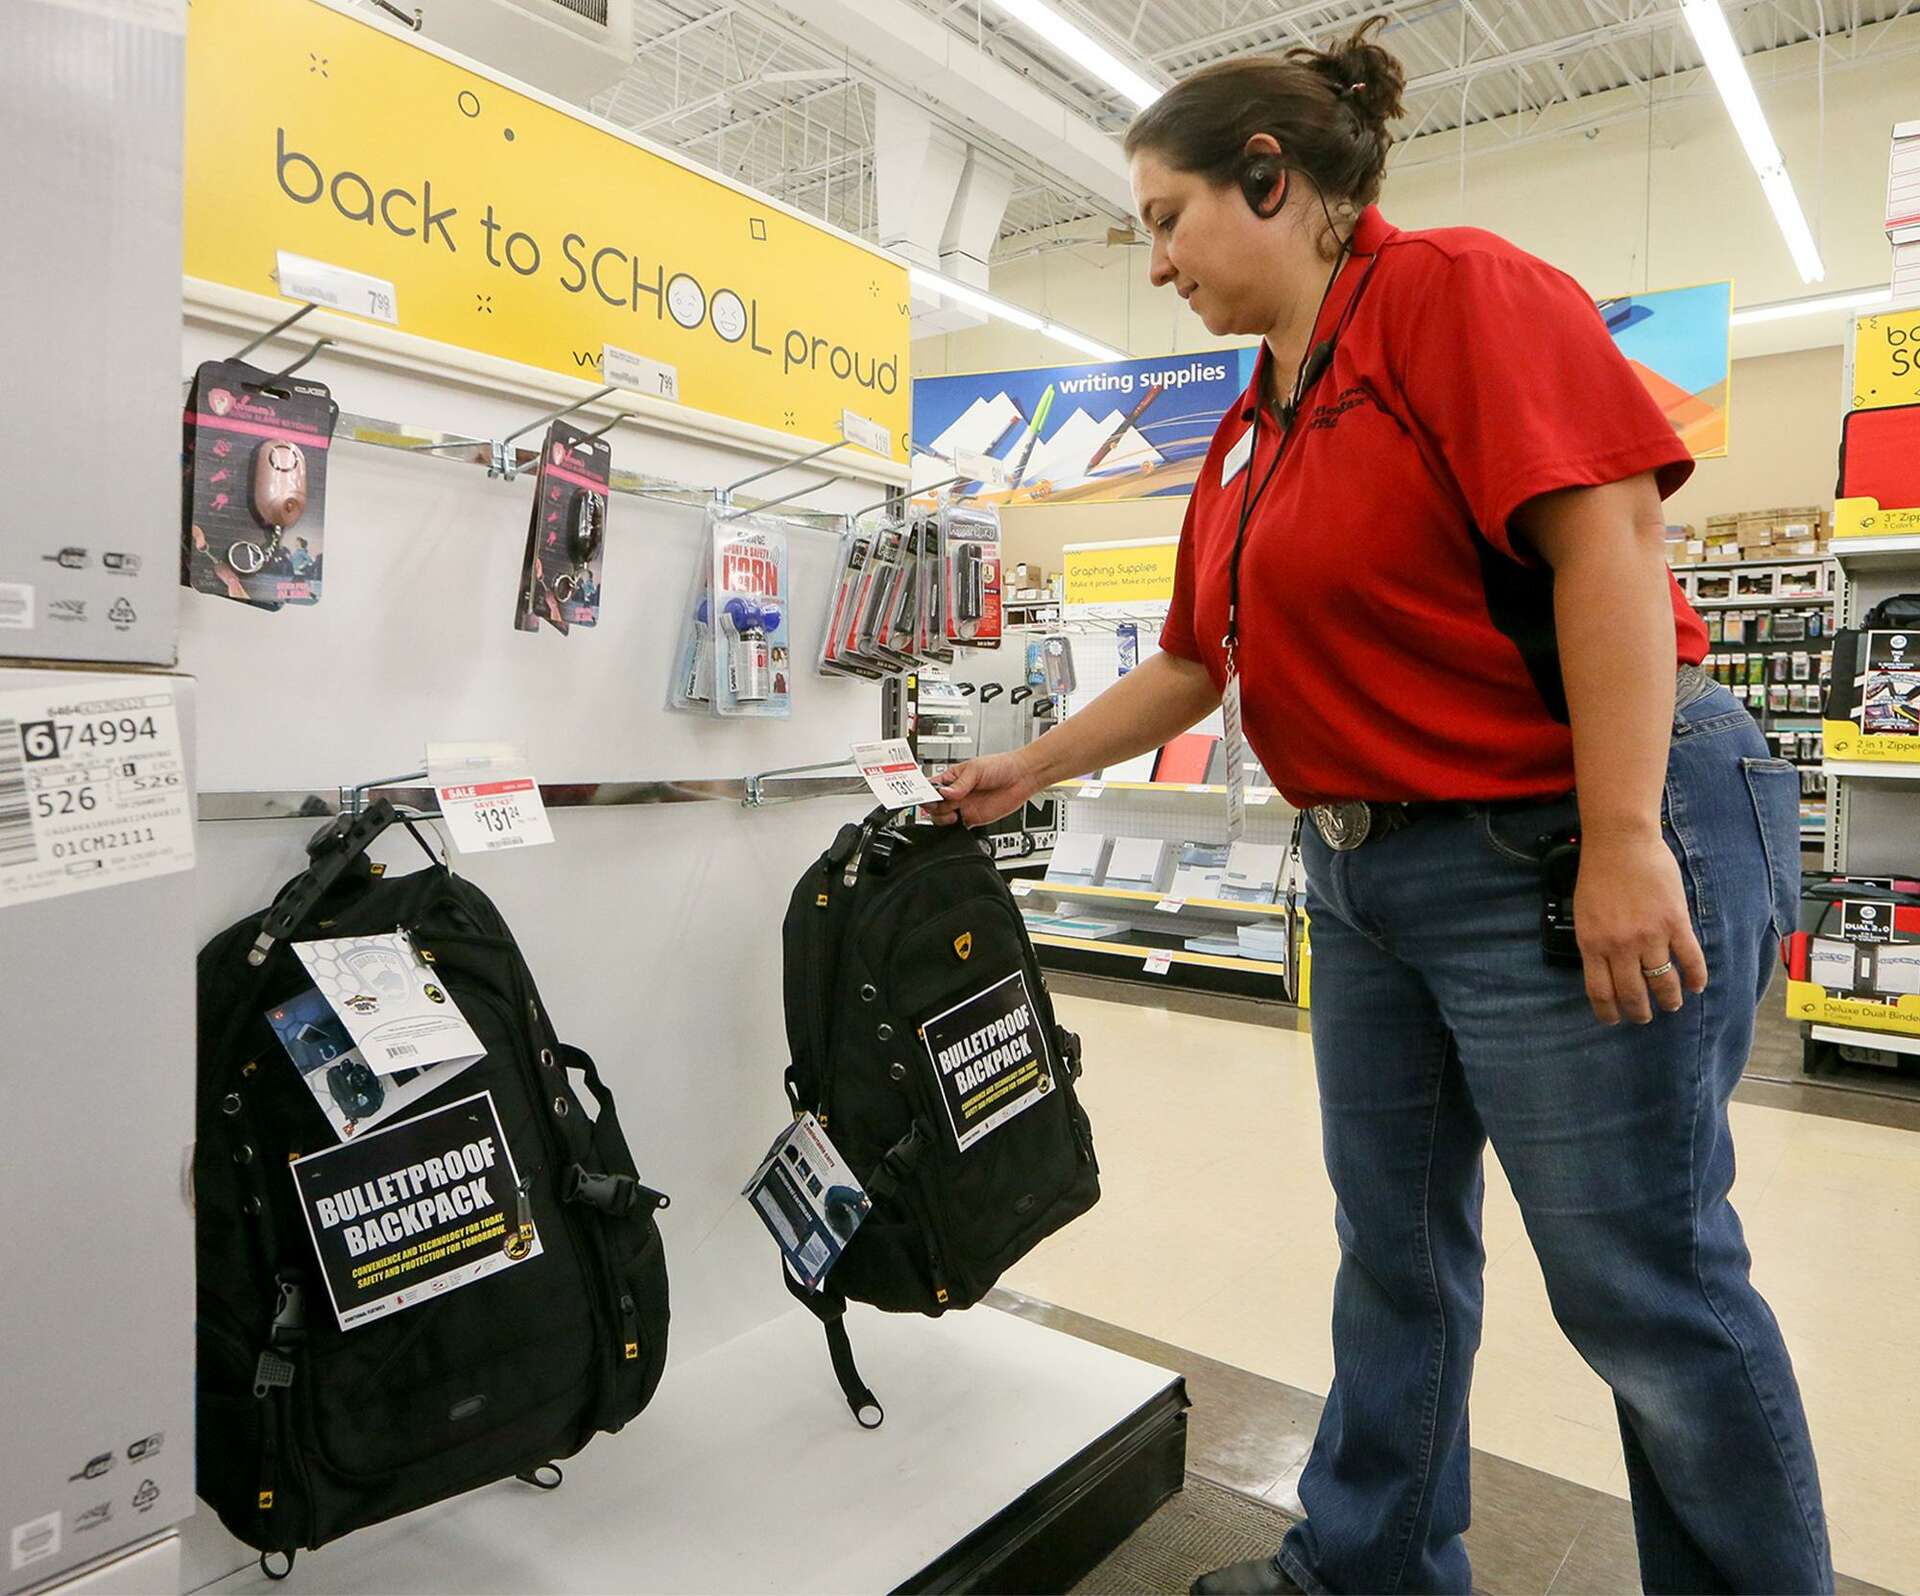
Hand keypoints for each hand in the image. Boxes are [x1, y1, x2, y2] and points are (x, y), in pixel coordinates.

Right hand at [928, 751, 1042, 827]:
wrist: (1021, 777)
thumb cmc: (1000, 766)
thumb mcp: (976, 769)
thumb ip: (960, 784)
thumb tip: (945, 793)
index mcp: (952, 779)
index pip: (931, 788)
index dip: (926, 794)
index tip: (929, 797)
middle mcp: (955, 794)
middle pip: (934, 806)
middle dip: (934, 807)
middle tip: (944, 805)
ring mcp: (964, 807)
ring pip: (942, 819)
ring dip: (943, 818)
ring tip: (954, 813)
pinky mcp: (973, 819)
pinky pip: (958, 828)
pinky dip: (954, 829)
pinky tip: (959, 821)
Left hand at [1572, 830, 1708, 1024]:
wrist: (1621, 843)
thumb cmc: (1599, 874)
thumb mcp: (1583, 913)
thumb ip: (1594, 941)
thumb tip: (1604, 968)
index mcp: (1592, 944)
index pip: (1600, 991)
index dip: (1608, 1011)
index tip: (1614, 1020)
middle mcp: (1619, 946)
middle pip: (1632, 993)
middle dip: (1640, 1012)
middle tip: (1645, 1017)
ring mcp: (1649, 936)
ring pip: (1663, 982)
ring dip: (1669, 999)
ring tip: (1672, 1004)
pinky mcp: (1675, 923)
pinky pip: (1690, 959)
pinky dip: (1696, 977)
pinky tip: (1697, 986)